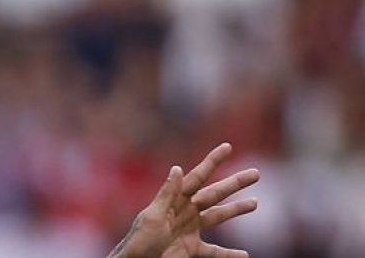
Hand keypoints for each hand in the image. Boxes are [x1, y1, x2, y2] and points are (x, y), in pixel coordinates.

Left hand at [109, 143, 259, 257]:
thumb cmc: (139, 239)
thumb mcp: (153, 215)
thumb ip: (167, 194)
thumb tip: (177, 168)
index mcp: (175, 199)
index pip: (197, 176)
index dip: (212, 161)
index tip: (227, 146)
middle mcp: (185, 210)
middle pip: (214, 194)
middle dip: (234, 183)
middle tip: (255, 173)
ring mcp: (189, 229)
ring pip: (218, 216)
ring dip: (236, 210)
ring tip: (254, 203)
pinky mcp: (191, 248)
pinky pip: (214, 251)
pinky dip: (229, 254)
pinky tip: (244, 254)